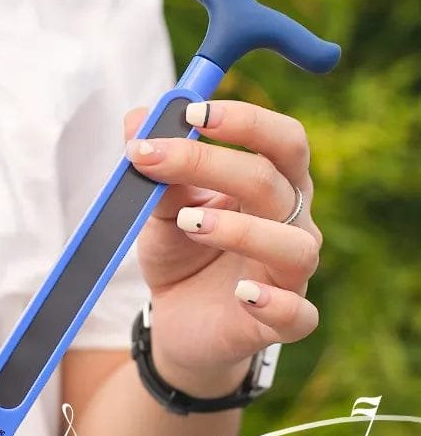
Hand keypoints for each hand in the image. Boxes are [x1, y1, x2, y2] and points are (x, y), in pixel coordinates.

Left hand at [124, 100, 321, 395]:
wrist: (176, 322)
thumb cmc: (180, 257)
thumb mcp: (160, 211)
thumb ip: (157, 169)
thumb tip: (136, 118)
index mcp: (271, 186)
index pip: (280, 140)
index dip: (243, 120)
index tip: (190, 113)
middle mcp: (291, 224)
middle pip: (275, 182)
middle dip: (216, 164)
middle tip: (158, 159)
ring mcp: (290, 275)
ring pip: (293, 245)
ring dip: (241, 230)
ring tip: (188, 223)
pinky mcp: (284, 322)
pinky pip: (299, 314)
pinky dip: (275, 303)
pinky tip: (242, 294)